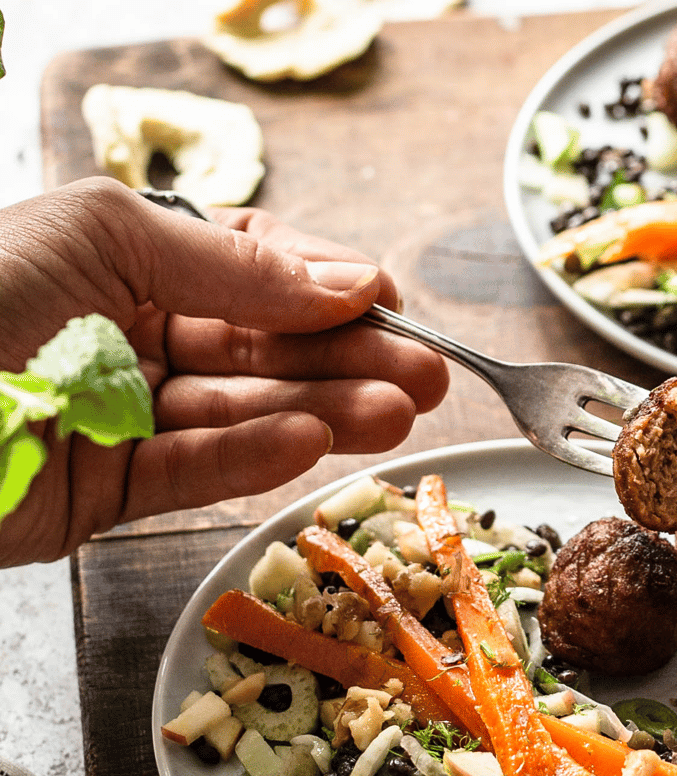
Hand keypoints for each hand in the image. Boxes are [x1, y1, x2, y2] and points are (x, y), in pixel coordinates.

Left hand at [0, 178, 449, 565]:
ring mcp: (125, 416)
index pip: (249, 270)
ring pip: (246, 412)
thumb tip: (343, 279)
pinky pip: (199, 468)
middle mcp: (129, 334)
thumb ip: (231, 266)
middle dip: (349, 357)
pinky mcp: (111, 491)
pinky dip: (256, 456)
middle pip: (264, 347)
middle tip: (430, 375)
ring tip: (400, 413)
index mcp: (121, 258)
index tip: (388, 301)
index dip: (322, 285)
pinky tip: (315, 442)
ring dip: (327, 412)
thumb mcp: (102, 239)